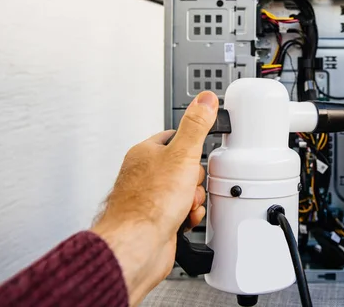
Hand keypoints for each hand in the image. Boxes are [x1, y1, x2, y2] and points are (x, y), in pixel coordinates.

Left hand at [91, 91, 218, 305]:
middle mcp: (144, 175)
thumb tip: (205, 99)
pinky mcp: (156, 219)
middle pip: (183, 167)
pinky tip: (183, 218)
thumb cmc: (149, 203)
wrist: (138, 245)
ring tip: (184, 204)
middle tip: (187, 183)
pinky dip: (187, 216)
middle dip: (193, 178)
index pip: (174, 138)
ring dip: (192, 199)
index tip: (198, 148)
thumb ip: (196, 125)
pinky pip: (181, 211)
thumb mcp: (182, 154)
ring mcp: (150, 198)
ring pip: (184, 191)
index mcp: (144, 153)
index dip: (190, 145)